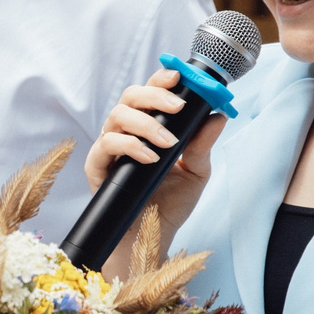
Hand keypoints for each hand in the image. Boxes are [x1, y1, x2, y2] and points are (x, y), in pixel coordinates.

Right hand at [83, 68, 225, 264]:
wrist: (152, 236)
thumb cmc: (170, 203)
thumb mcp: (196, 171)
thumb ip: (203, 144)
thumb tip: (217, 116)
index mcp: (148, 126)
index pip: (150, 92)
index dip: (161, 79)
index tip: (179, 77)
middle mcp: (126, 132)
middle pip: (130, 96)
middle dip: (155, 96)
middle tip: (178, 107)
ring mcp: (109, 148)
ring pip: (117, 115)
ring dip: (146, 124)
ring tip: (168, 143)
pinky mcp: (97, 167)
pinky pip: (107, 145)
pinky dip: (130, 147)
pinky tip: (150, 158)